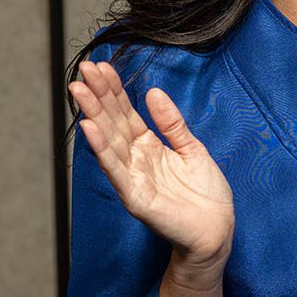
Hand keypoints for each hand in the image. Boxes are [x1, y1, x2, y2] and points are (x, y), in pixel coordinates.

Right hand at [69, 60, 233, 287]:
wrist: (217, 231)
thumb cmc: (206, 195)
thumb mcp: (192, 149)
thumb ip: (172, 123)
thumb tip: (154, 92)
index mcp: (150, 146)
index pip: (126, 112)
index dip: (113, 89)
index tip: (101, 65)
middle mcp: (136, 159)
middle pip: (113, 121)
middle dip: (98, 95)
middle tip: (83, 69)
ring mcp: (133, 177)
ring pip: (109, 141)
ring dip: (93, 115)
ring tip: (79, 90)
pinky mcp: (135, 197)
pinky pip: (116, 169)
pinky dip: (101, 148)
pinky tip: (89, 127)